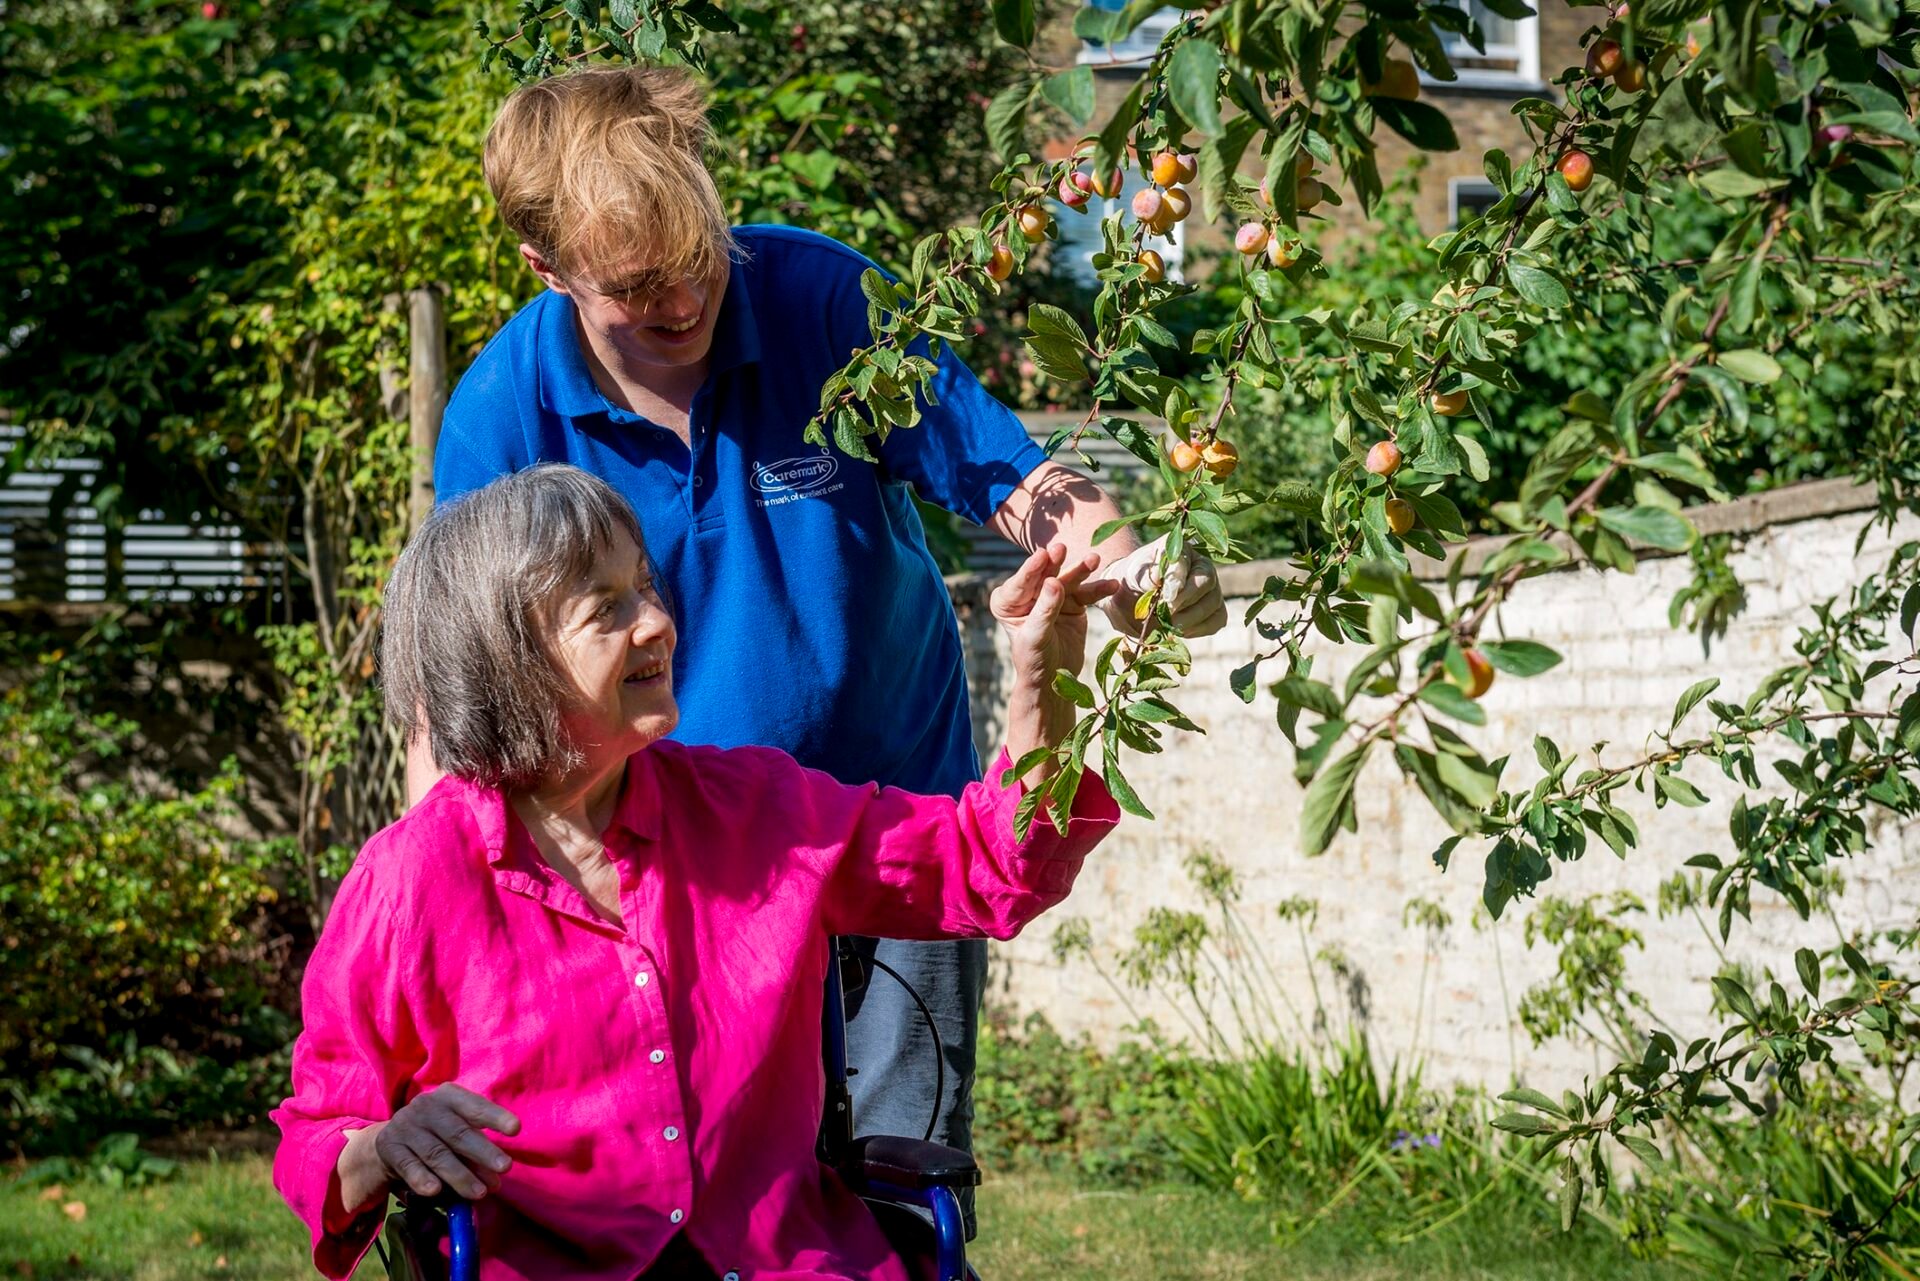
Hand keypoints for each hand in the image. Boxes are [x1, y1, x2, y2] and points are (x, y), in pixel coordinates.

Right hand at [373, 1084, 520, 1200]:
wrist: (387, 1142)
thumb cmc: (435, 1135)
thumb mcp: (454, 1132)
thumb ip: (475, 1150)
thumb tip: (494, 1178)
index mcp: (449, 1096)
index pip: (475, 1106)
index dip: (495, 1116)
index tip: (515, 1129)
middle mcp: (426, 1106)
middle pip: (458, 1132)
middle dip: (483, 1152)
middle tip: (504, 1168)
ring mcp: (405, 1126)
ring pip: (436, 1153)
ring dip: (460, 1175)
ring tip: (479, 1193)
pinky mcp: (388, 1148)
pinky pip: (408, 1165)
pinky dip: (422, 1178)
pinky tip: (434, 1191)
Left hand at [991, 542, 1113, 687]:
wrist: (1054, 681)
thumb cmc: (1035, 660)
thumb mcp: (1036, 636)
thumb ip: (1045, 609)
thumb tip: (1054, 582)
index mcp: (1008, 601)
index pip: (1020, 582)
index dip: (1031, 569)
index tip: (1042, 556)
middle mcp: (1030, 594)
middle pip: (1044, 575)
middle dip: (1055, 563)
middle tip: (1061, 548)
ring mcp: (1054, 597)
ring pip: (1068, 580)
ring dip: (1081, 570)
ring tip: (1094, 559)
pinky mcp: (1074, 603)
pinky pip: (1087, 594)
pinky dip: (1100, 589)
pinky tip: (1113, 585)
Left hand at [1091, 536, 1225, 637]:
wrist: (1131, 597)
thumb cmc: (1132, 580)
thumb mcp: (1133, 575)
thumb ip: (1147, 576)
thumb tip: (1161, 581)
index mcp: (1180, 548)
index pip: (1186, 561)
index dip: (1177, 580)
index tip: (1164, 597)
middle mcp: (1201, 565)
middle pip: (1206, 582)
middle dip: (1184, 602)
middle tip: (1164, 613)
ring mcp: (1212, 587)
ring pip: (1213, 603)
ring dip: (1189, 619)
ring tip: (1168, 624)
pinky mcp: (1214, 610)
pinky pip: (1217, 620)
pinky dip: (1199, 629)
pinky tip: (1180, 631)